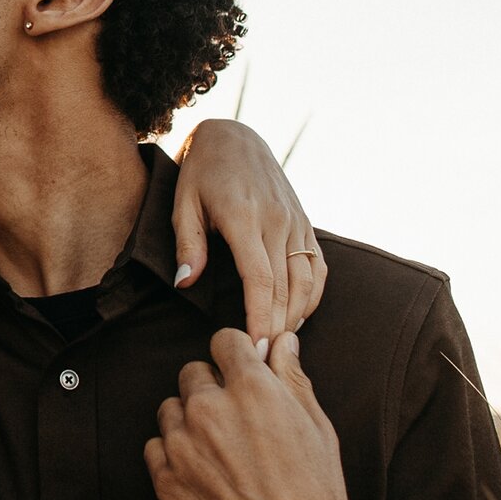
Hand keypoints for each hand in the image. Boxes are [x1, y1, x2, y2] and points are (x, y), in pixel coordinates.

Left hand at [146, 327, 365, 499]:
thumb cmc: (316, 494)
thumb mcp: (317, 426)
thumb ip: (292, 377)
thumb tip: (282, 341)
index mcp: (250, 388)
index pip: (223, 341)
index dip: (236, 357)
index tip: (242, 373)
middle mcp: (210, 408)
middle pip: (193, 373)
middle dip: (212, 389)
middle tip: (235, 422)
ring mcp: (183, 445)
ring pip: (171, 409)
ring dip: (189, 422)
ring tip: (220, 453)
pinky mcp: (165, 480)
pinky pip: (155, 447)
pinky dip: (172, 456)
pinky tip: (202, 474)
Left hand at [174, 119, 325, 343]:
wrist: (235, 136)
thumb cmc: (202, 172)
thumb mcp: (183, 202)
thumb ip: (187, 243)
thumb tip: (186, 282)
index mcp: (244, 216)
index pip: (260, 279)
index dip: (260, 319)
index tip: (254, 350)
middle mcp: (277, 219)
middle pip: (285, 287)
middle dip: (277, 329)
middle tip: (265, 363)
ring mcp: (296, 220)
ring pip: (306, 280)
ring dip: (297, 316)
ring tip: (279, 345)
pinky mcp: (305, 221)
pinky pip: (317, 266)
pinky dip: (312, 295)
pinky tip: (298, 316)